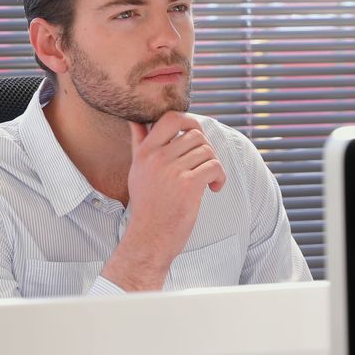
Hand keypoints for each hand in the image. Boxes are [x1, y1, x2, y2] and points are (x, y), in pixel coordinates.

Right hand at [100, 111, 226, 289]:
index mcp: (145, 152)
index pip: (170, 118)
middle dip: (206, 149)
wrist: (150, 236)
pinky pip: (214, 166)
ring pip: (207, 150)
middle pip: (196, 135)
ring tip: (208, 180)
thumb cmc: (146, 204)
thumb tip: (135, 121)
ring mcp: (172, 170)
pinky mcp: (188, 185)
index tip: (194, 134)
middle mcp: (157, 158)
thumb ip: (139, 143)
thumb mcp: (137, 170)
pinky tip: (213, 188)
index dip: (189, 121)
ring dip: (213, 165)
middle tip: (204, 165)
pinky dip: (220, 177)